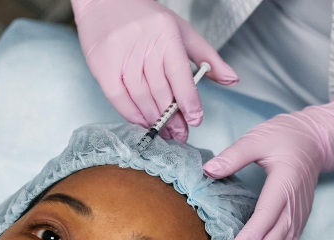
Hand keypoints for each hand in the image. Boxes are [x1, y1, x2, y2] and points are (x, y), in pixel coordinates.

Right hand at [72, 0, 237, 141]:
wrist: (104, 2)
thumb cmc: (145, 17)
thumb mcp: (181, 30)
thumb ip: (207, 56)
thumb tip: (231, 79)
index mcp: (166, 34)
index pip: (179, 74)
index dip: (188, 100)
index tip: (195, 119)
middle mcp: (143, 44)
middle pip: (160, 90)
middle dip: (172, 117)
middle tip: (180, 133)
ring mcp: (121, 56)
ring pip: (140, 96)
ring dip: (153, 119)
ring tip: (163, 131)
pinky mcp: (102, 66)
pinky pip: (118, 97)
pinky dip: (130, 113)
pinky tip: (141, 121)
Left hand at [203, 95, 333, 239]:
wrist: (316, 140)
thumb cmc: (285, 137)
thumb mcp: (258, 138)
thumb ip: (234, 155)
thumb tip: (208, 170)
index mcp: (284, 185)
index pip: (266, 217)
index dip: (249, 239)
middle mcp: (294, 206)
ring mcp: (298, 216)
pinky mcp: (298, 221)